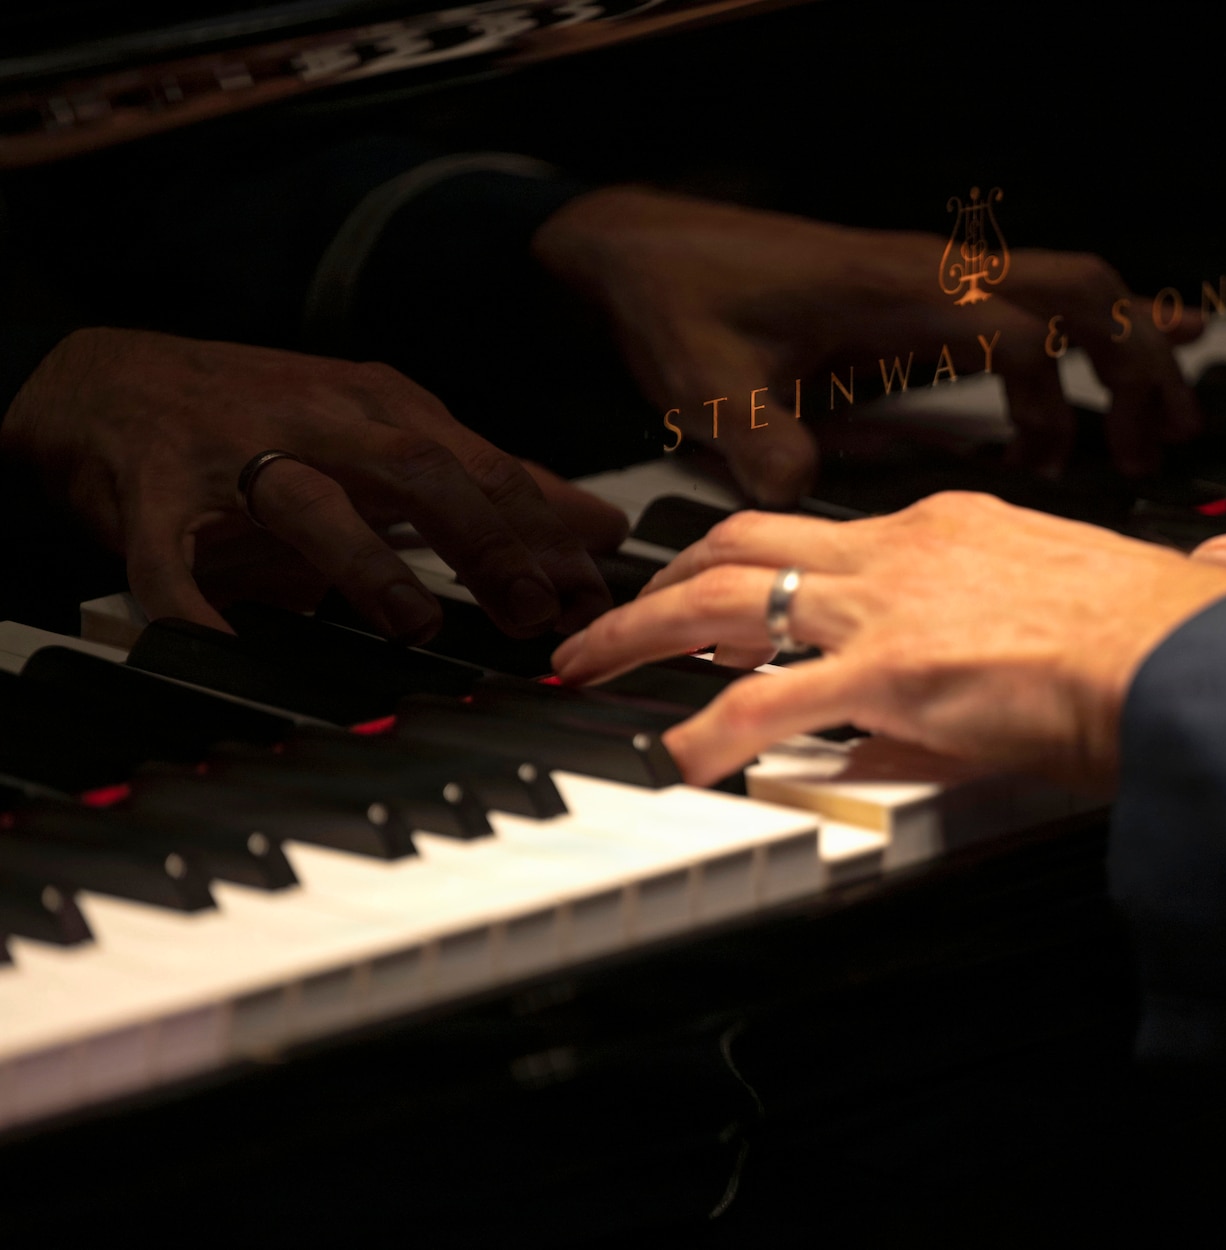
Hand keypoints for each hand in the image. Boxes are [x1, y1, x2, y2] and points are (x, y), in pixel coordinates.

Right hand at [0, 328, 625, 638]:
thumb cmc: (271, 420)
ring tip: (418, 625)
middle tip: (531, 610)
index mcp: (381, 409)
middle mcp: (315, 422)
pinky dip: (192, 602)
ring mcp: (230, 455)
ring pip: (305, 499)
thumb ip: (497, 489)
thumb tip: (602, 529)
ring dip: (365, 562)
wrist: (107, 381)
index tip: (587, 592)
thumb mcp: (394, 439)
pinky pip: (168, 554)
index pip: (482, 465)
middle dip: (482, 540)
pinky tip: (225, 644)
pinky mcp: (150, 495)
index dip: (541, 530)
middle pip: (416, 469)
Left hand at [531, 187, 1200, 506]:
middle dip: (1140, 358)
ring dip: (1112, 357)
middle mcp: (930, 277)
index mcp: (898, 296)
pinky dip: (1064, 354)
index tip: (1090, 460)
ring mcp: (929, 281)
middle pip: (1083, 290)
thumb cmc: (677, 301)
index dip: (1069, 397)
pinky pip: (1022, 307)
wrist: (636, 246)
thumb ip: (767, 453)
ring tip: (1141, 435)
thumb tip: (806, 508)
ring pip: (1065, 292)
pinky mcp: (914, 297)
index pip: (1026, 332)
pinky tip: (1065, 410)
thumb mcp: (713, 391)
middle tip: (1172, 433)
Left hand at [550, 492, 1225, 786]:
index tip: (720, 588)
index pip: (821, 535)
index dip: (753, 560)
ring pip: (728, 600)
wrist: (1188, 653)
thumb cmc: (1154, 634)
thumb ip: (994, 622)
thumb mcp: (1057, 601)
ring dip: (643, 631)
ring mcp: (889, 609)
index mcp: (946, 528)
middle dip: (663, 578)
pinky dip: (710, 731)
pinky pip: (769, 703)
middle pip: (745, 545)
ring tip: (588, 663)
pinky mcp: (892, 674)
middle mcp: (902, 551)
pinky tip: (678, 759)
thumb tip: (962, 667)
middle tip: (611, 613)